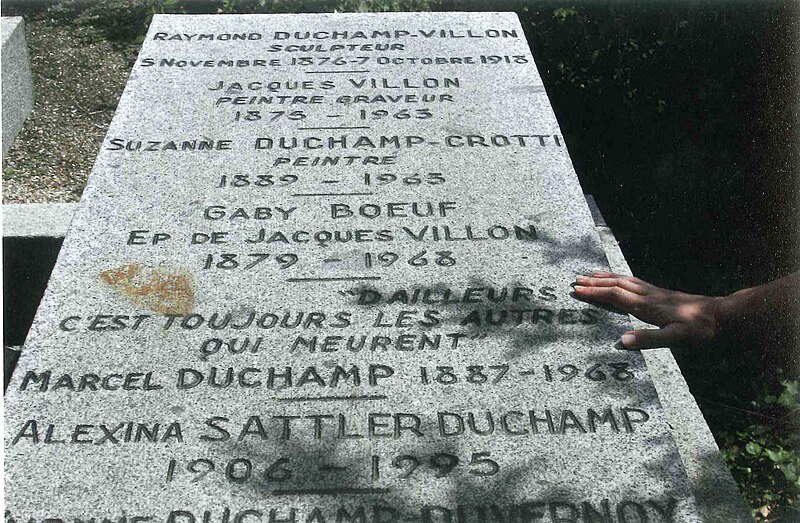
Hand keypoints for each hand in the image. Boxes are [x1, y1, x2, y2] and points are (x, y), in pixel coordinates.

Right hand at [572, 271, 721, 349]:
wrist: (722, 315)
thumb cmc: (699, 330)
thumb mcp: (675, 338)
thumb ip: (648, 339)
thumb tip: (622, 342)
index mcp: (646, 306)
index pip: (614, 296)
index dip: (594, 293)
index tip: (576, 290)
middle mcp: (648, 295)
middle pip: (616, 285)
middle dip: (594, 283)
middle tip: (575, 280)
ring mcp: (655, 293)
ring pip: (624, 281)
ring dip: (606, 278)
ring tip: (591, 275)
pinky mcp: (662, 293)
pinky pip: (635, 282)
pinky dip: (621, 279)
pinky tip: (621, 280)